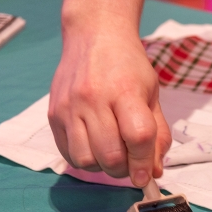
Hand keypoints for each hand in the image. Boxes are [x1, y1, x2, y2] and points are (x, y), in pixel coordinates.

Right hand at [48, 30, 170, 185]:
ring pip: (86, 160)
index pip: (138, 137)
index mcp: (125, 91)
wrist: (94, 36)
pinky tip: (94, 146)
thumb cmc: (128, 66)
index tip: (146, 175)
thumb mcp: (152, 93)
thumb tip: (153, 172)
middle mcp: (93, 98)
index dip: (144, 163)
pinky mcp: (53, 114)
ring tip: (111, 153)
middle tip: (130, 162)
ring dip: (103, 167)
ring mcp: (69, 107)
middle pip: (110, 155)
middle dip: (124, 170)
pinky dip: (85, 160)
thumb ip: (157, 133)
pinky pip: (68, 154)